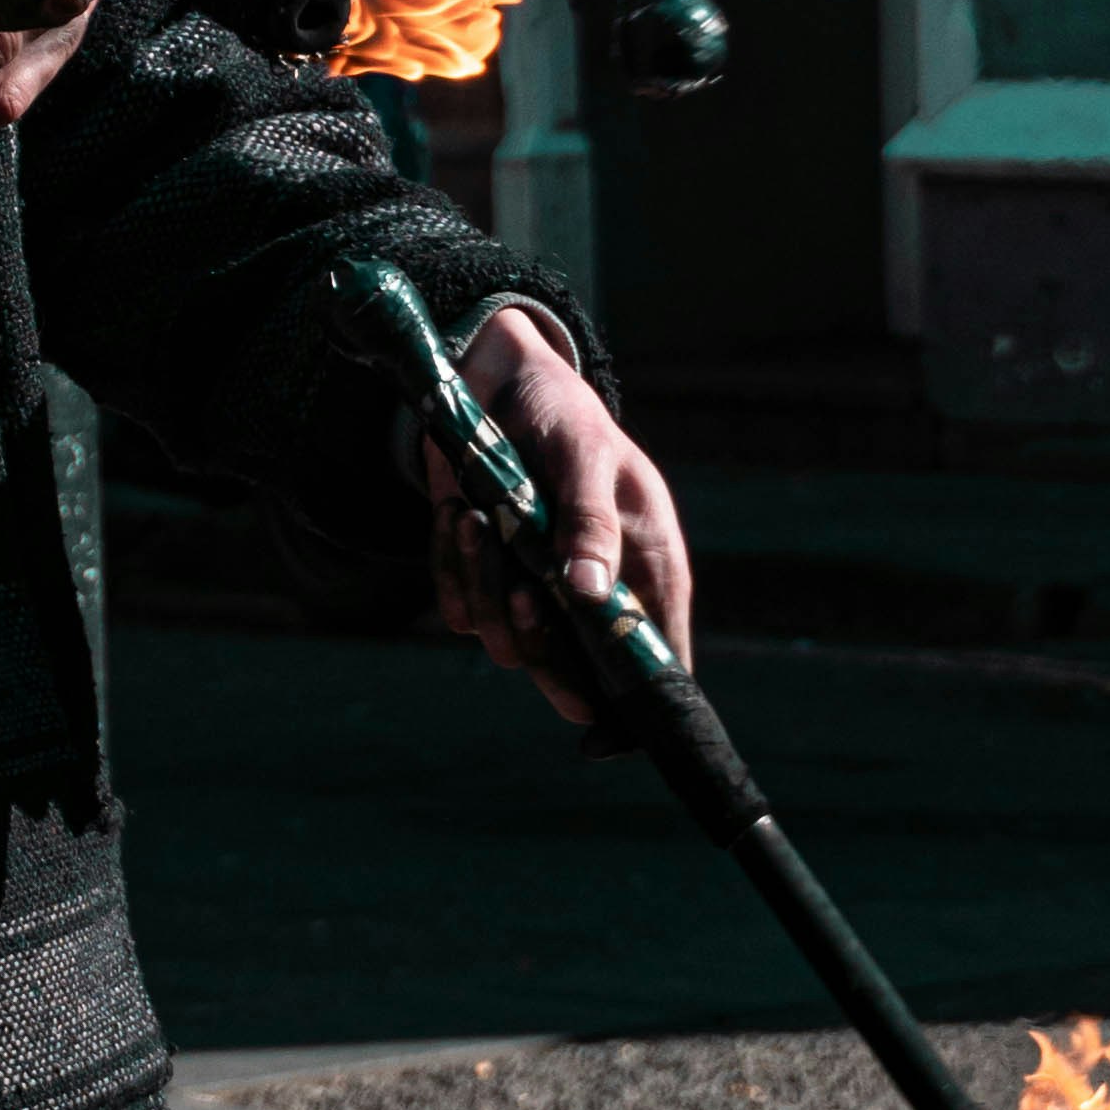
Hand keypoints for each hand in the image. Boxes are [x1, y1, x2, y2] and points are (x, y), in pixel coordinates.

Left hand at [425, 305, 692, 725]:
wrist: (494, 381)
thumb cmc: (564, 414)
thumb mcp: (585, 456)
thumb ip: (590, 523)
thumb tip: (591, 594)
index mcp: (648, 573)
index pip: (655, 664)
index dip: (632, 709)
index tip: (595, 728)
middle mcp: (594, 596)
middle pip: (573, 679)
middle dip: (539, 647)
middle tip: (521, 593)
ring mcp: (536, 590)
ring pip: (508, 645)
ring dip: (486, 589)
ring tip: (478, 519)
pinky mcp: (484, 575)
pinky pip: (462, 609)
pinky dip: (454, 567)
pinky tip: (459, 512)